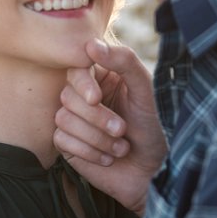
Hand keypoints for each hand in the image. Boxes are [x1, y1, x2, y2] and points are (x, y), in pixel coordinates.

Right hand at [54, 39, 165, 215]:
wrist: (153, 172)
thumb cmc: (155, 128)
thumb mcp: (146, 91)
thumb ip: (124, 62)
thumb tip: (91, 44)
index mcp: (103, 76)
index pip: (77, 67)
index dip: (82, 83)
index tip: (96, 98)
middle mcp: (85, 95)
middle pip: (68, 95)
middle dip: (96, 118)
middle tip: (122, 130)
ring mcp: (74, 119)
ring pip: (64, 119)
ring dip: (96, 138)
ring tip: (120, 147)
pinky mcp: (68, 143)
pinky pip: (61, 140)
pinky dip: (87, 151)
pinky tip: (107, 158)